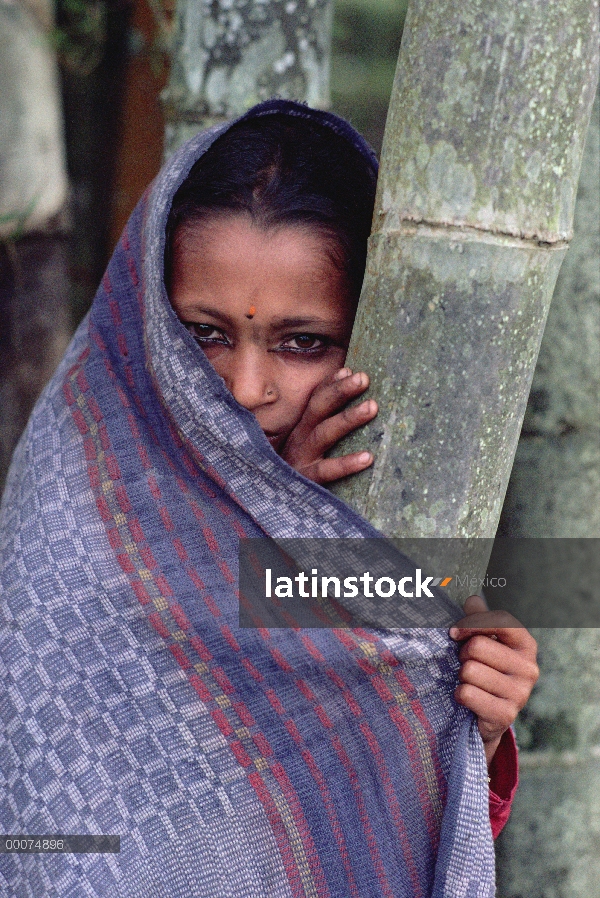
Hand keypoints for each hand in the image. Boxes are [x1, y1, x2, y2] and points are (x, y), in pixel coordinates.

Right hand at [281, 368, 377, 483]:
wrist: (263, 500)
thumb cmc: (292, 471)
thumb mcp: (301, 446)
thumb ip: (318, 427)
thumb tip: (344, 404)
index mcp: (299, 428)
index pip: (314, 400)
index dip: (330, 384)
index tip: (350, 370)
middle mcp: (297, 439)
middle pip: (318, 409)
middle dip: (340, 391)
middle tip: (364, 378)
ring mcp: (300, 459)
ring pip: (324, 434)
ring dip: (348, 418)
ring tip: (372, 407)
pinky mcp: (305, 481)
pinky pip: (326, 471)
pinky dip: (346, 463)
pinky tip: (368, 457)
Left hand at [449, 595, 538, 765]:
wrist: (490, 715)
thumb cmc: (486, 669)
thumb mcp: (486, 641)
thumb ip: (480, 618)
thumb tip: (473, 600)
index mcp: (525, 645)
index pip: (500, 621)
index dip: (471, 623)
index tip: (454, 633)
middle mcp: (529, 668)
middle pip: (477, 646)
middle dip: (463, 654)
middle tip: (466, 663)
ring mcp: (520, 694)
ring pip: (470, 671)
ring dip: (461, 676)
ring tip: (471, 682)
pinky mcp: (506, 715)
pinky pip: (468, 694)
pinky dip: (460, 695)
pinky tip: (468, 699)